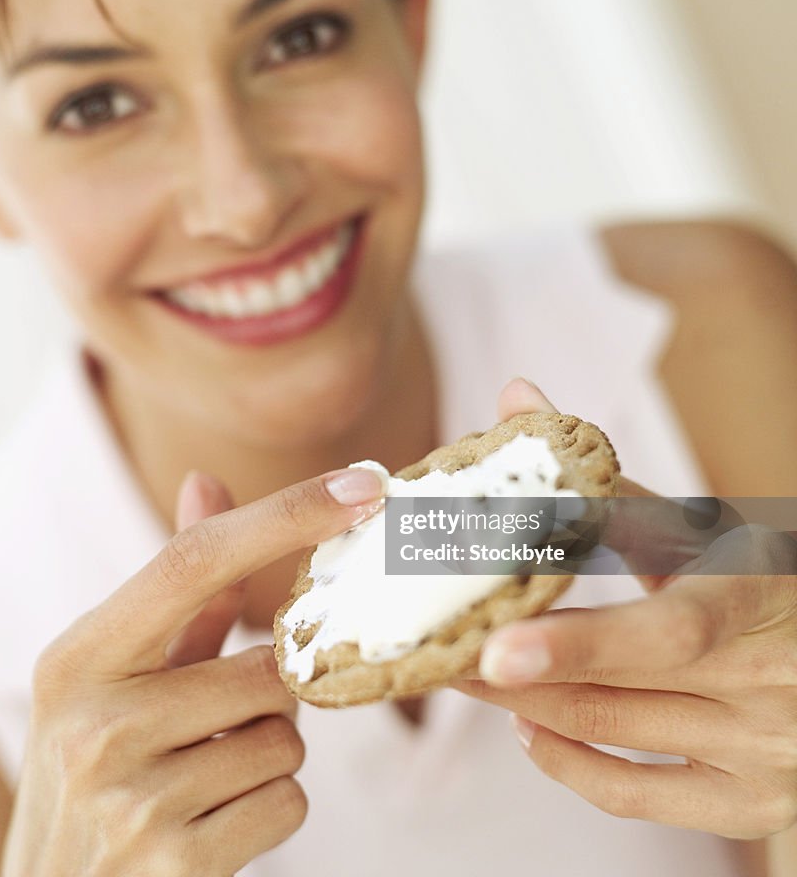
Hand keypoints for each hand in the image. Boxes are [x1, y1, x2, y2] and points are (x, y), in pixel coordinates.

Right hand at [1, 465, 386, 875]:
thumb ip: (176, 587)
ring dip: (268, 754)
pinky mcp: (174, 864)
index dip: (284, 515)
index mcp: (77, 658)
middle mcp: (93, 723)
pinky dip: (270, 809)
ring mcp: (130, 799)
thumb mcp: (117, 676)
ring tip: (203, 776)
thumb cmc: (98, 767)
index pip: (192, 562)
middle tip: (218, 724)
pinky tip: (212, 823)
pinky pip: (287, 803)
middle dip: (272, 693)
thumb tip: (206, 479)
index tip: (361, 485)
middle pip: (267, 666)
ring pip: (286, 738)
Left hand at [451, 378, 796, 838]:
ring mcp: (767, 754)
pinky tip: (526, 726)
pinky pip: (636, 799)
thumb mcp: (700, 527)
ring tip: (464, 670)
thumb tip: (515, 394)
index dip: (574, 642)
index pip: (661, 629)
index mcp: (754, 594)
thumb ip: (601, 477)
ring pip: (609, 735)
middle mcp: (767, 681)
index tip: (493, 648)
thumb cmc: (754, 580)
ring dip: (520, 705)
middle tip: (437, 642)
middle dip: (508, 669)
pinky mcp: (752, 805)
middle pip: (611, 687)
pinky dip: (567, 763)